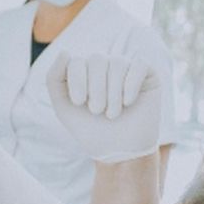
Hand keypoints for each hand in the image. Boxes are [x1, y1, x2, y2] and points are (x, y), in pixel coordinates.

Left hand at [46, 51, 164, 162]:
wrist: (119, 151)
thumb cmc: (91, 129)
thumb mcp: (64, 107)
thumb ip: (54, 79)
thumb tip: (64, 52)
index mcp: (86, 70)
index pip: (77, 60)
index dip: (77, 81)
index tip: (79, 103)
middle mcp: (107, 65)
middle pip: (97, 59)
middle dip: (95, 89)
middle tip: (97, 111)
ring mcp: (128, 68)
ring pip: (118, 63)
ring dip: (113, 93)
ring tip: (112, 114)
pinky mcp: (148, 75)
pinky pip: (139, 65)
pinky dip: (131, 85)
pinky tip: (128, 102)